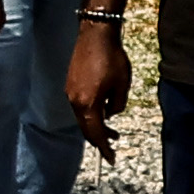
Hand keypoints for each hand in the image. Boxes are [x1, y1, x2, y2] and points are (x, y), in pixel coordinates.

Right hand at [62, 15, 128, 154]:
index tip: (111, 159)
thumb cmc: (112, 58)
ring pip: (83, 117)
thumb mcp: (123, 85)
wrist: (95, 34)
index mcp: (87, 103)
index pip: (95, 133)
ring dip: (96, 124)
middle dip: (99, 139)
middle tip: (113, 146)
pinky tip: (102, 109)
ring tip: (112, 129)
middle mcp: (75, 101)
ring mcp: (70, 92)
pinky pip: (80, 106)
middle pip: (86, 128)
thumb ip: (118, 105)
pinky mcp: (71, 84)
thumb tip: (110, 113)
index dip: (104, 148)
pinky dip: (91, 113)